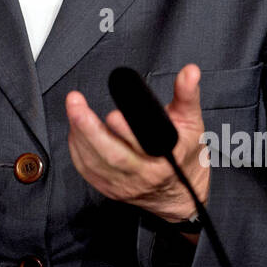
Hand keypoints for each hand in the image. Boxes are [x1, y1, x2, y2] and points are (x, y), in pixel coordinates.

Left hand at [65, 63, 208, 225]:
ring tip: (74, 109)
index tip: (114, 114)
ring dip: (80, 134)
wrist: (181, 194)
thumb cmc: (185, 156)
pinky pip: (87, 170)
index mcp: (166, 158)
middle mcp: (144, 175)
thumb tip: (189, 72)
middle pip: (112, 155)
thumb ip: (187, 95)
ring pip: (95, 162)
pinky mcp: (110, 189)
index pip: (144, 146)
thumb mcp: (192, 122)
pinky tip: (76, 130)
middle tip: (76, 103)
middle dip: (89, 128)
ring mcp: (125, 185)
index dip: (126, 130)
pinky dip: (78, 148)